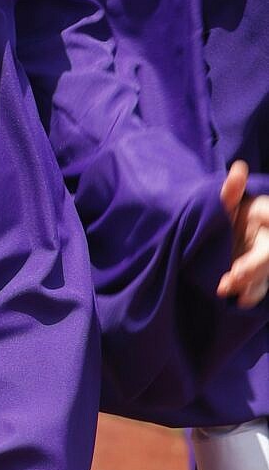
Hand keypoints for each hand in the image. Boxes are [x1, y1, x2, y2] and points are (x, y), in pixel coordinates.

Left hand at [217, 160, 268, 307]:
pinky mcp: (256, 274)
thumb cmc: (218, 214)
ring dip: (251, 285)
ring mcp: (263, 257)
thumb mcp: (221, 203)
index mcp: (264, 216)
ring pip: (265, 274)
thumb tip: (239, 168)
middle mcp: (267, 237)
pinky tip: (241, 302)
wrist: (207, 233)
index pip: (268, 228)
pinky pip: (259, 286)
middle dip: (252, 268)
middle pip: (267, 256)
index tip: (238, 264)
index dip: (257, 253)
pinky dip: (251, 294)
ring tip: (231, 294)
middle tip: (230, 279)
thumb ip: (231, 191)